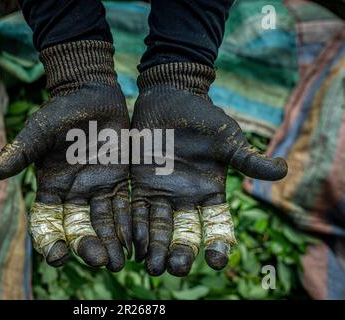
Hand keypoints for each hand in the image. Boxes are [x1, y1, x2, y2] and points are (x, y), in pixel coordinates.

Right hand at [0, 41, 130, 270]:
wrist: (90, 94)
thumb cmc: (59, 112)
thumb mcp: (38, 134)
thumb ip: (17, 155)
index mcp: (50, 188)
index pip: (47, 222)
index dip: (49, 240)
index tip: (57, 256)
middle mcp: (73, 194)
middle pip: (78, 228)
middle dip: (87, 246)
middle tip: (99, 261)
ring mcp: (97, 189)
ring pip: (103, 223)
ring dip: (111, 242)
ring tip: (119, 262)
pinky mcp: (119, 181)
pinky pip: (124, 207)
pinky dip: (128, 224)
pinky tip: (136, 241)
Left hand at [131, 63, 286, 275]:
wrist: (172, 100)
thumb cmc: (204, 119)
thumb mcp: (227, 140)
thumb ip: (248, 159)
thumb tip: (283, 170)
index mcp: (211, 193)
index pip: (217, 226)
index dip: (218, 244)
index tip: (216, 261)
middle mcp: (186, 199)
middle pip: (184, 233)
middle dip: (180, 252)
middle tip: (175, 268)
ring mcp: (162, 193)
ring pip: (159, 227)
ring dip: (155, 247)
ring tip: (150, 266)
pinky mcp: (141, 184)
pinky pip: (137, 210)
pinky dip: (135, 226)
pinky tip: (131, 243)